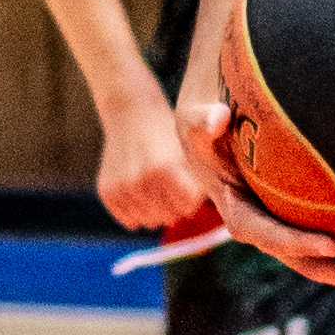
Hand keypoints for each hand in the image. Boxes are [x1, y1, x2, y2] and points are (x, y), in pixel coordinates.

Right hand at [94, 93, 213, 236]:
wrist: (132, 114)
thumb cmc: (170, 131)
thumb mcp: (195, 137)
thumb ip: (212, 151)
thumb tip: (227, 156)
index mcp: (166, 169)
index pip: (188, 207)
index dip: (193, 196)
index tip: (190, 181)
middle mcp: (141, 181)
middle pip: (169, 217)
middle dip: (176, 205)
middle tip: (174, 184)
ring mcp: (121, 188)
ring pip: (148, 221)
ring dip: (156, 210)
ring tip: (159, 188)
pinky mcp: (107, 192)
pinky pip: (127, 219)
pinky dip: (136, 211)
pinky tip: (143, 192)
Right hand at [176, 89, 334, 295]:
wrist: (219, 136)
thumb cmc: (209, 128)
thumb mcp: (198, 123)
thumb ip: (203, 122)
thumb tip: (217, 118)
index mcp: (239, 213)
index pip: (266, 234)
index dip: (296, 243)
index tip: (330, 247)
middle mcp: (270, 231)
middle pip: (309, 262)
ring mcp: (295, 231)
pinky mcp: (314, 225)